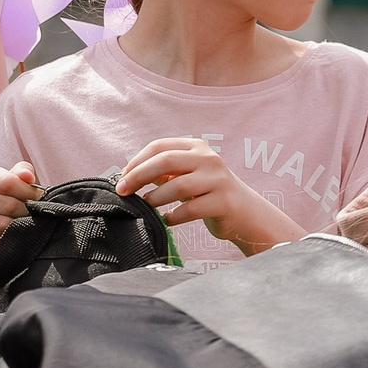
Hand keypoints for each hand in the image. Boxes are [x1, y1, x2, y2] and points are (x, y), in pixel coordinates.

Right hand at [0, 161, 38, 259]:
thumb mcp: (7, 181)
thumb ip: (21, 173)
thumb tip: (27, 175)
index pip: (9, 183)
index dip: (29, 193)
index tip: (38, 198)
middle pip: (8, 205)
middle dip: (26, 212)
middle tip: (30, 214)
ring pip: (2, 225)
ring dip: (17, 227)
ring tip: (19, 225)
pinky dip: (6, 242)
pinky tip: (7, 238)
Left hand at [117, 138, 302, 255]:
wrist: (246, 213)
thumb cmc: (208, 193)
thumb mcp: (187, 175)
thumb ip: (163, 172)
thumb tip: (127, 176)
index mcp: (196, 147)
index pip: (159, 147)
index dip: (136, 162)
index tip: (121, 177)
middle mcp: (209, 159)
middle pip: (165, 161)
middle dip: (138, 176)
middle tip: (123, 191)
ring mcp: (218, 180)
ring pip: (177, 186)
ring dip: (155, 198)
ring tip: (145, 206)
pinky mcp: (224, 202)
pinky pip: (190, 209)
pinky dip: (173, 217)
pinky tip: (166, 220)